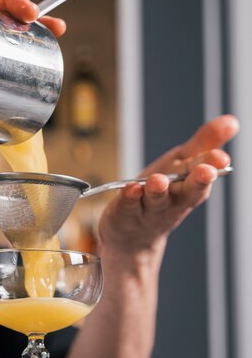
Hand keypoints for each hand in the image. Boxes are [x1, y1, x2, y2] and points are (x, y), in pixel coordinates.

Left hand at [98, 114, 238, 254]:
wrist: (133, 237)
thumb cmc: (164, 194)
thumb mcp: (183, 164)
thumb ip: (204, 143)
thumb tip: (231, 121)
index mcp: (191, 185)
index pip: (204, 173)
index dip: (213, 164)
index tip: (221, 157)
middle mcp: (175, 200)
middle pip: (188, 191)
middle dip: (198, 181)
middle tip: (207, 171)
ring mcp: (150, 209)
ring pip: (157, 199)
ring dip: (158, 190)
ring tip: (159, 181)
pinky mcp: (126, 213)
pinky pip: (128, 205)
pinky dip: (130, 196)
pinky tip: (131, 188)